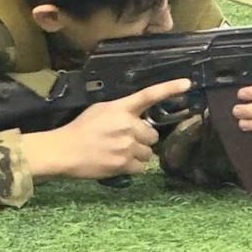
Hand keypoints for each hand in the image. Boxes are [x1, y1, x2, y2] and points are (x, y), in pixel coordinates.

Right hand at [23, 78, 190, 179]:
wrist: (64, 150)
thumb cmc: (80, 129)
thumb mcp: (99, 110)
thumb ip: (120, 111)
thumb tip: (137, 118)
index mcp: (120, 108)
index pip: (148, 95)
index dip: (169, 88)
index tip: (187, 83)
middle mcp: (127, 125)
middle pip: (152, 134)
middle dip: (142, 139)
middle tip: (125, 141)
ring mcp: (126, 145)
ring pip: (148, 153)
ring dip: (138, 154)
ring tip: (119, 153)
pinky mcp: (124, 164)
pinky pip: (142, 167)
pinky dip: (132, 167)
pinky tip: (118, 163)